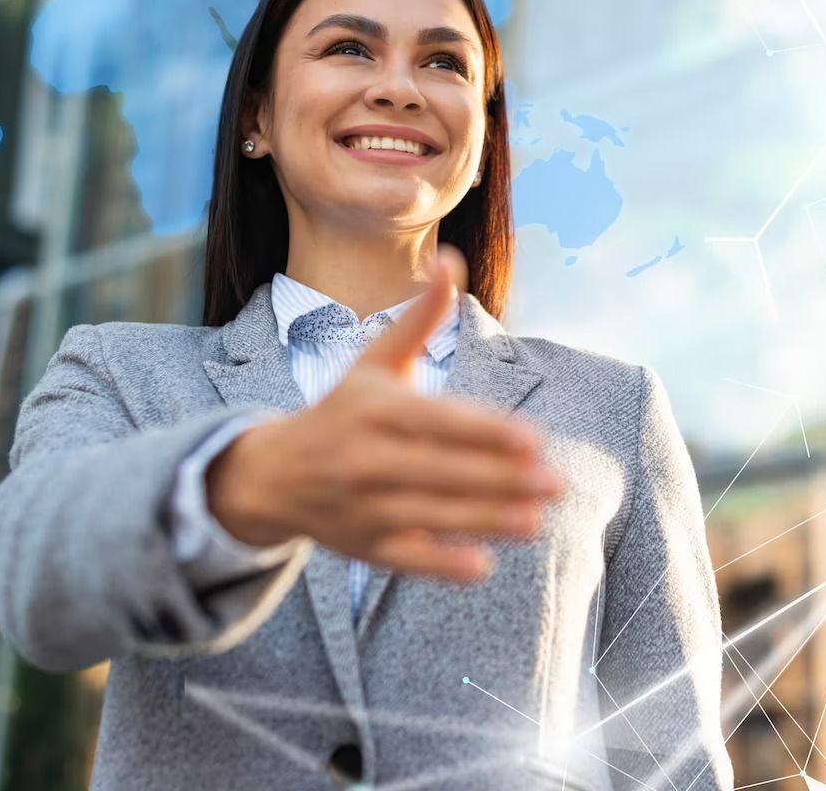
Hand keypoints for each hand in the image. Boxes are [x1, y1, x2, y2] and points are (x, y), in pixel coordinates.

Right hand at [206, 243, 563, 582]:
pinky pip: (405, 560)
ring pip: (430, 517)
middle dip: (500, 479)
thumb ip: (419, 319)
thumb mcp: (374, 364)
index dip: (486, 432)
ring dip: (485, 522)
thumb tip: (451, 259)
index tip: (534, 439)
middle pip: (441, 472)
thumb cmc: (339, 412)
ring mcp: (362, 506)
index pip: (437, 421)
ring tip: (536, 521)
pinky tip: (483, 566)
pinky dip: (441, 566)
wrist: (269, 475)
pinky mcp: (363, 547)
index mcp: (373, 410)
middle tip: (556, 482)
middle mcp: (364, 459)